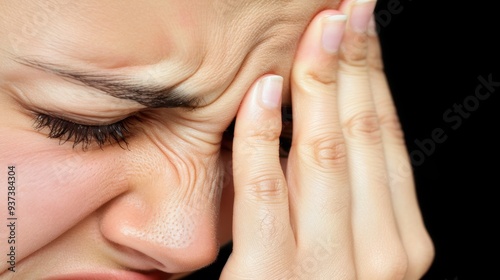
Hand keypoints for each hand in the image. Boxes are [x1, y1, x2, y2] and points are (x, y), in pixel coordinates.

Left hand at [222, 0, 433, 278]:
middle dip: (353, 64)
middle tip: (345, 7)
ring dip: (318, 84)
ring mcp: (327, 269)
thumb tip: (340, 116)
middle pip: (363, 136)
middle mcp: (380, 254)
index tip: (362, 27)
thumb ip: (350, 192)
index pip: (389, 139)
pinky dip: (263, 138)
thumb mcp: (351, 243)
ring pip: (324, 155)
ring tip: (316, 30)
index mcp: (403, 241)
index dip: (375, 75)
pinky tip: (264, 93)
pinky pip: (266, 193)